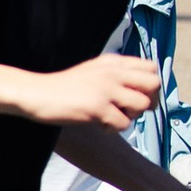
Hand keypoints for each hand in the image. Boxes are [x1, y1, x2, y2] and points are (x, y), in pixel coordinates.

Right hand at [37, 50, 160, 132]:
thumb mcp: (93, 71)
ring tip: (112, 117)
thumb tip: (141, 91)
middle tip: (130, 110)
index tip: (137, 96)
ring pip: (142, 105)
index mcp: (113, 62)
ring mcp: (106, 89)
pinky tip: (98, 125)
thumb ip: (116, 75)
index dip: (150, 85)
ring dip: (131, 116)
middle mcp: (113, 72)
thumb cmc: (64, 87)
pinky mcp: (98, 107)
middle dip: (148, 101)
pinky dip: (112, 129)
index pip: (151, 68)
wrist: (37, 93)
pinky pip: (123, 124)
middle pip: (154, 84)